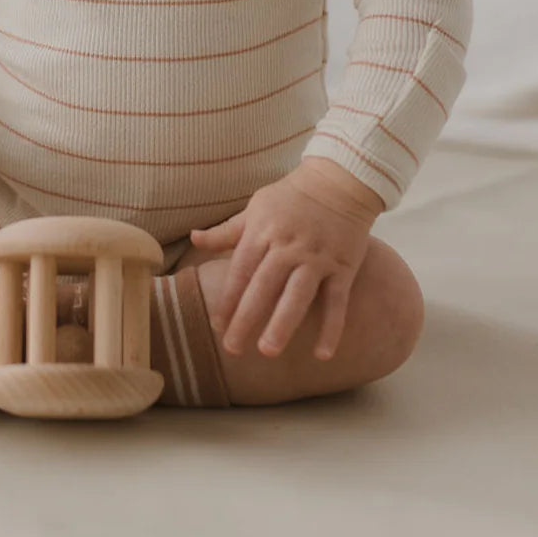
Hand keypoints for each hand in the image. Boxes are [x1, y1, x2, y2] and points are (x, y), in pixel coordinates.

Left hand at [188, 160, 381, 360]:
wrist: (339, 181)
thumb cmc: (290, 197)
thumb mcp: (255, 207)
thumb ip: (227, 231)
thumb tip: (193, 237)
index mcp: (263, 231)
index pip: (240, 270)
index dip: (228, 299)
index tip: (217, 326)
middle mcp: (288, 246)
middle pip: (264, 286)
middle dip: (247, 318)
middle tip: (232, 349)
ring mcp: (317, 257)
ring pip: (297, 295)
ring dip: (283, 324)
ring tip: (268, 351)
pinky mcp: (343, 266)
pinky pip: (337, 301)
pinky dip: (332, 328)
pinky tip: (322, 355)